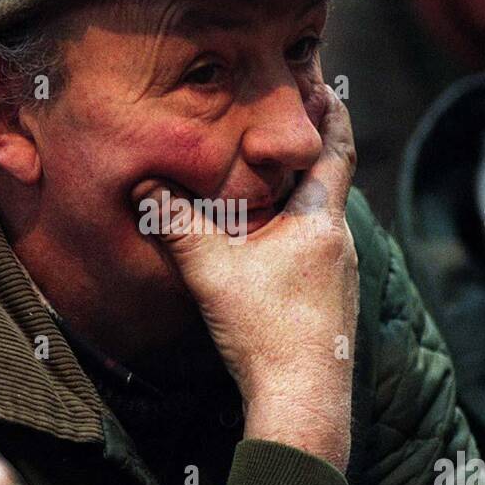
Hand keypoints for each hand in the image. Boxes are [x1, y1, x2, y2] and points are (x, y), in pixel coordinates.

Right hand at [132, 85, 357, 470]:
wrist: (302, 402)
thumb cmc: (266, 331)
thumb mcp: (211, 270)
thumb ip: (176, 224)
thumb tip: (143, 188)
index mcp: (322, 222)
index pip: (336, 149)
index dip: (331, 112)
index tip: (325, 83)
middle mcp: (341, 243)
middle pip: (330, 182)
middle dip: (310, 150)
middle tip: (290, 119)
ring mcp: (340, 276)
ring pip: (322, 219)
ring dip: (302, 195)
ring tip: (273, 177)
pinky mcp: (331, 304)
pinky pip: (316, 250)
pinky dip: (297, 230)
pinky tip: (271, 243)